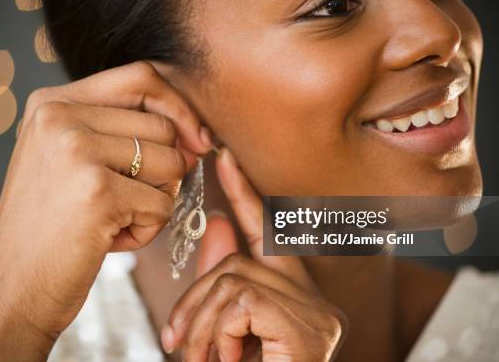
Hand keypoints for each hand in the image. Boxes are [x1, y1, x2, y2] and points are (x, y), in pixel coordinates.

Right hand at [0, 62, 211, 359]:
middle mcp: (58, 116)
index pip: (141, 78)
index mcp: (50, 102)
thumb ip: (118, 133)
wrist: (11, 291)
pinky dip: (148, 230)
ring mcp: (76, 151)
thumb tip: (196, 137)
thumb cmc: (50, 229)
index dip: (179, 108)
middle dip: (165, 171)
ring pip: (171, 164)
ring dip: (156, 202)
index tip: (196, 141)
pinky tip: (109, 241)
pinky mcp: (98, 191)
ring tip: (114, 221)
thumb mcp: (68, 161)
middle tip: (130, 202)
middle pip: (163, 126)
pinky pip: (163, 204)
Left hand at [161, 148, 346, 361]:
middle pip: (238, 258)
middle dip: (197, 296)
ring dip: (203, 324)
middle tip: (180, 344)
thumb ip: (219, 284)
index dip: (244, 192)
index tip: (223, 157)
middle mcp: (315, 301)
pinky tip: (229, 361)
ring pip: (233, 277)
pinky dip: (219, 333)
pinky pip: (242, 301)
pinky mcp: (309, 329)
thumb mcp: (221, 332)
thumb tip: (216, 229)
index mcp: (292, 296)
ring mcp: (318, 316)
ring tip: (203, 361)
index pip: (267, 232)